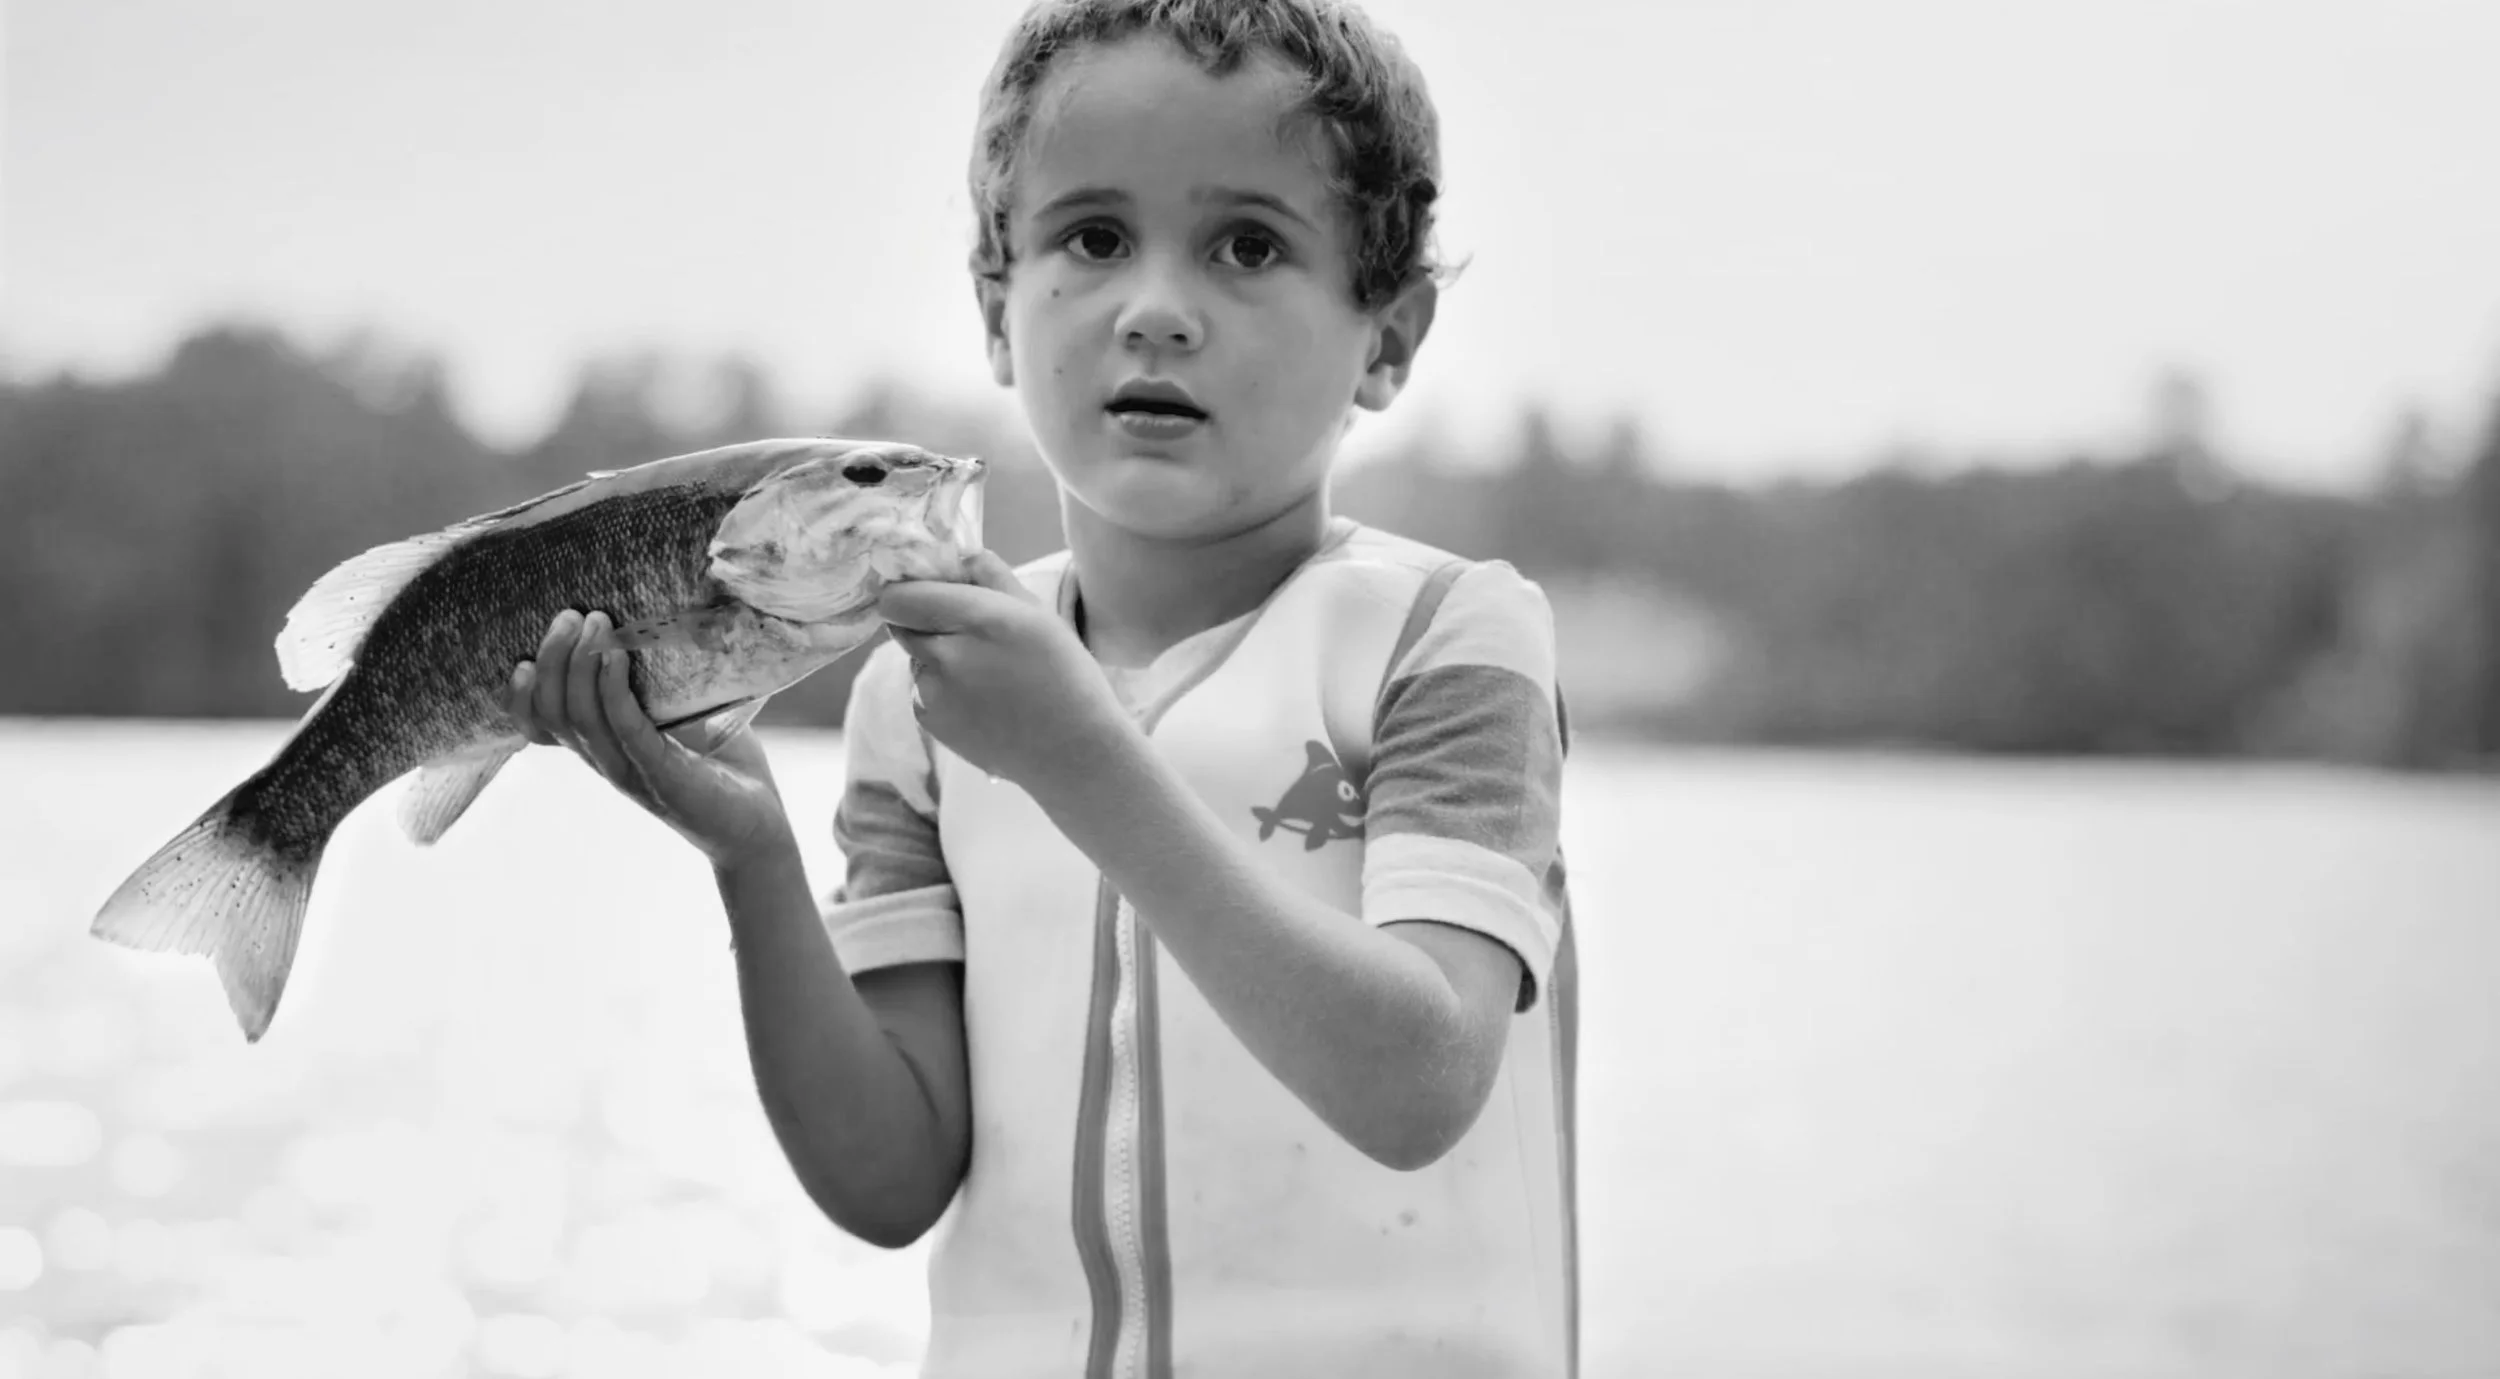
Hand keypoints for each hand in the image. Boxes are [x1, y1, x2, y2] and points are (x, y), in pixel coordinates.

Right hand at [505, 608, 794, 870]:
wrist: (759, 824)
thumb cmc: (722, 764)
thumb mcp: (682, 715)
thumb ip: (660, 681)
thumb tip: (659, 620)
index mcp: (603, 749)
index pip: (539, 729)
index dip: (520, 695)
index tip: (525, 654)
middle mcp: (607, 762)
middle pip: (553, 714)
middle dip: (553, 659)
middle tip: (569, 616)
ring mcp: (631, 771)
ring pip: (580, 719)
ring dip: (580, 664)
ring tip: (594, 623)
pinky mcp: (664, 774)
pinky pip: (625, 728)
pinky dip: (613, 690)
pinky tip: (616, 656)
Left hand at [875, 551, 1133, 793]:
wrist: (1072, 752)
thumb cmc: (1066, 677)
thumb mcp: (1038, 615)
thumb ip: (993, 577)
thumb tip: (961, 556)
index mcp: (977, 619)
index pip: (900, 597)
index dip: (907, 592)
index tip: (927, 593)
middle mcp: (946, 655)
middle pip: (902, 624)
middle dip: (924, 621)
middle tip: (966, 633)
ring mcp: (933, 693)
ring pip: (916, 658)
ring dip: (936, 657)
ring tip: (986, 675)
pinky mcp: (930, 722)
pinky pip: (922, 691)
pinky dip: (942, 690)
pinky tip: (982, 701)